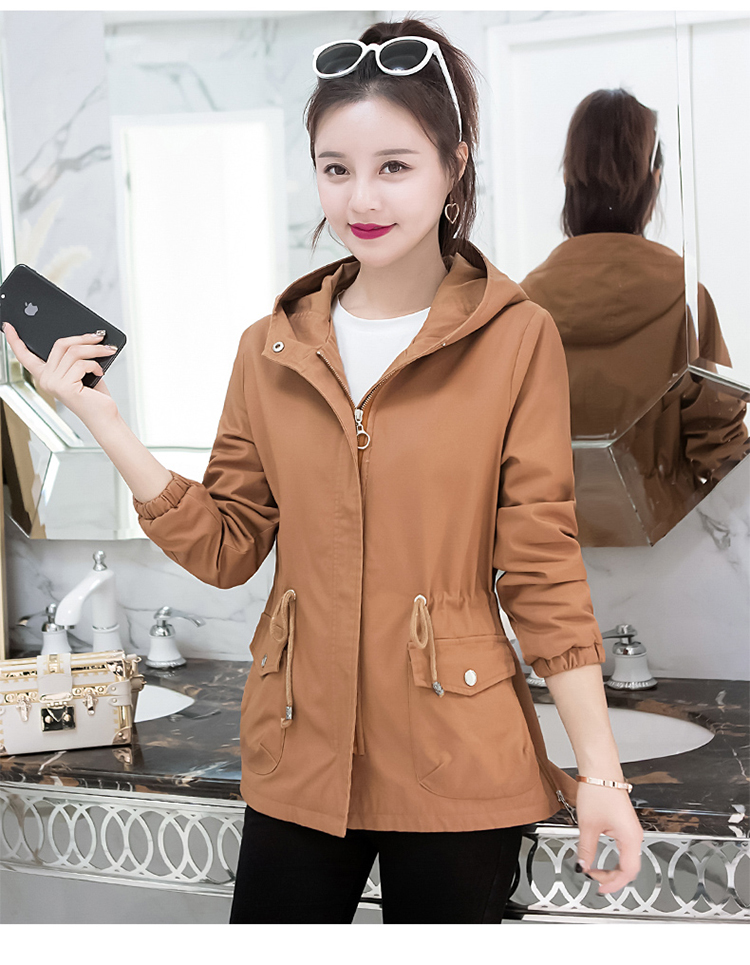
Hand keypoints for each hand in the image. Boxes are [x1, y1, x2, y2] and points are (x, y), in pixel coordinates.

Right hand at [1, 322, 119, 425]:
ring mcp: (53, 383)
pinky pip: (81, 363)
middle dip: (83, 338)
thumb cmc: (95, 397)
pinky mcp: (64, 386)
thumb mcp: (81, 372)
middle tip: (100, 337)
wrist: (104, 417)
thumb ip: (74, 357)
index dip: (15, 340)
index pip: (24, 356)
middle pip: (60, 344)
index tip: (9, 326)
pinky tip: (100, 372)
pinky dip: (95, 365)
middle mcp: (45, 380)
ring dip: (95, 350)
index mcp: (46, 375)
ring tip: (107, 351)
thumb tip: (84, 337)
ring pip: (74, 352)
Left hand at [575, 783, 643, 894]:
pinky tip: (603, 860)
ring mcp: (631, 830)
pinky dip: (614, 859)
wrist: (600, 770)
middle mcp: (634, 836)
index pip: (627, 872)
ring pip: (627, 859)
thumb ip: (586, 850)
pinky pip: (624, 849)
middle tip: (595, 882)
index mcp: (631, 838)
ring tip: (597, 874)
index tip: (597, 887)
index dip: (612, 883)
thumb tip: (583, 867)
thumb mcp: (588, 826)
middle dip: (612, 879)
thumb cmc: (598, 792)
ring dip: (613, 870)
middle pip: (629, 869)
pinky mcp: (625, 825)